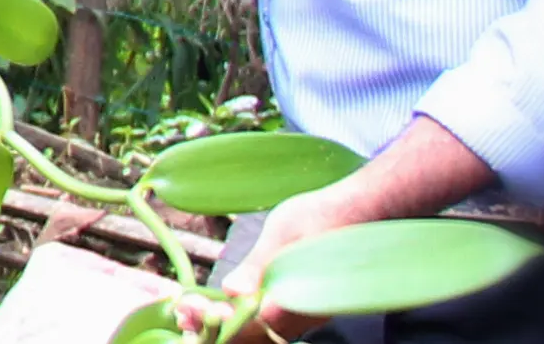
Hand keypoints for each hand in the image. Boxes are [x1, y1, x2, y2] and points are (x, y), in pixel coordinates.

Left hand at [176, 187, 354, 342]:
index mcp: (292, 299)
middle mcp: (300, 317)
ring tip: (196, 311)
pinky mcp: (306, 309)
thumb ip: (258, 264)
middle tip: (182, 313)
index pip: (244, 325)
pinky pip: (271, 327)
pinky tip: (228, 305)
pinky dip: (245, 320)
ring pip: (260, 336)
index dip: (211, 321)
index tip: (185, 308)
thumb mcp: (285, 229)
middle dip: (213, 328)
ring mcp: (305, 317)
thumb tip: (231, 290)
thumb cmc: (323, 215)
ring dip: (226, 325)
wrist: (361, 212)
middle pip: (250, 338)